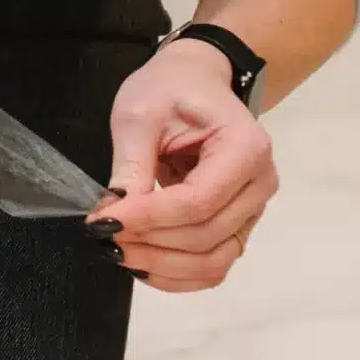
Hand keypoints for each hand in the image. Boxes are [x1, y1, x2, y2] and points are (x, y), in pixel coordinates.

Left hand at [92, 39, 278, 292]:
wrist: (195, 84)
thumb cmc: (169, 90)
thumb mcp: (139, 115)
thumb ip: (131, 165)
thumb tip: (114, 214)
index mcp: (245, 147)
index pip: (199, 201)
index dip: (148, 218)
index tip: (101, 222)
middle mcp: (259, 183)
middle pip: (206, 235)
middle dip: (149, 242)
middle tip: (100, 233)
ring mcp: (251, 209)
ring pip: (213, 260)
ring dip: (161, 265)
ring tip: (116, 251)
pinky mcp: (236, 226)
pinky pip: (212, 266)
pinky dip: (176, 275)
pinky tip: (140, 266)